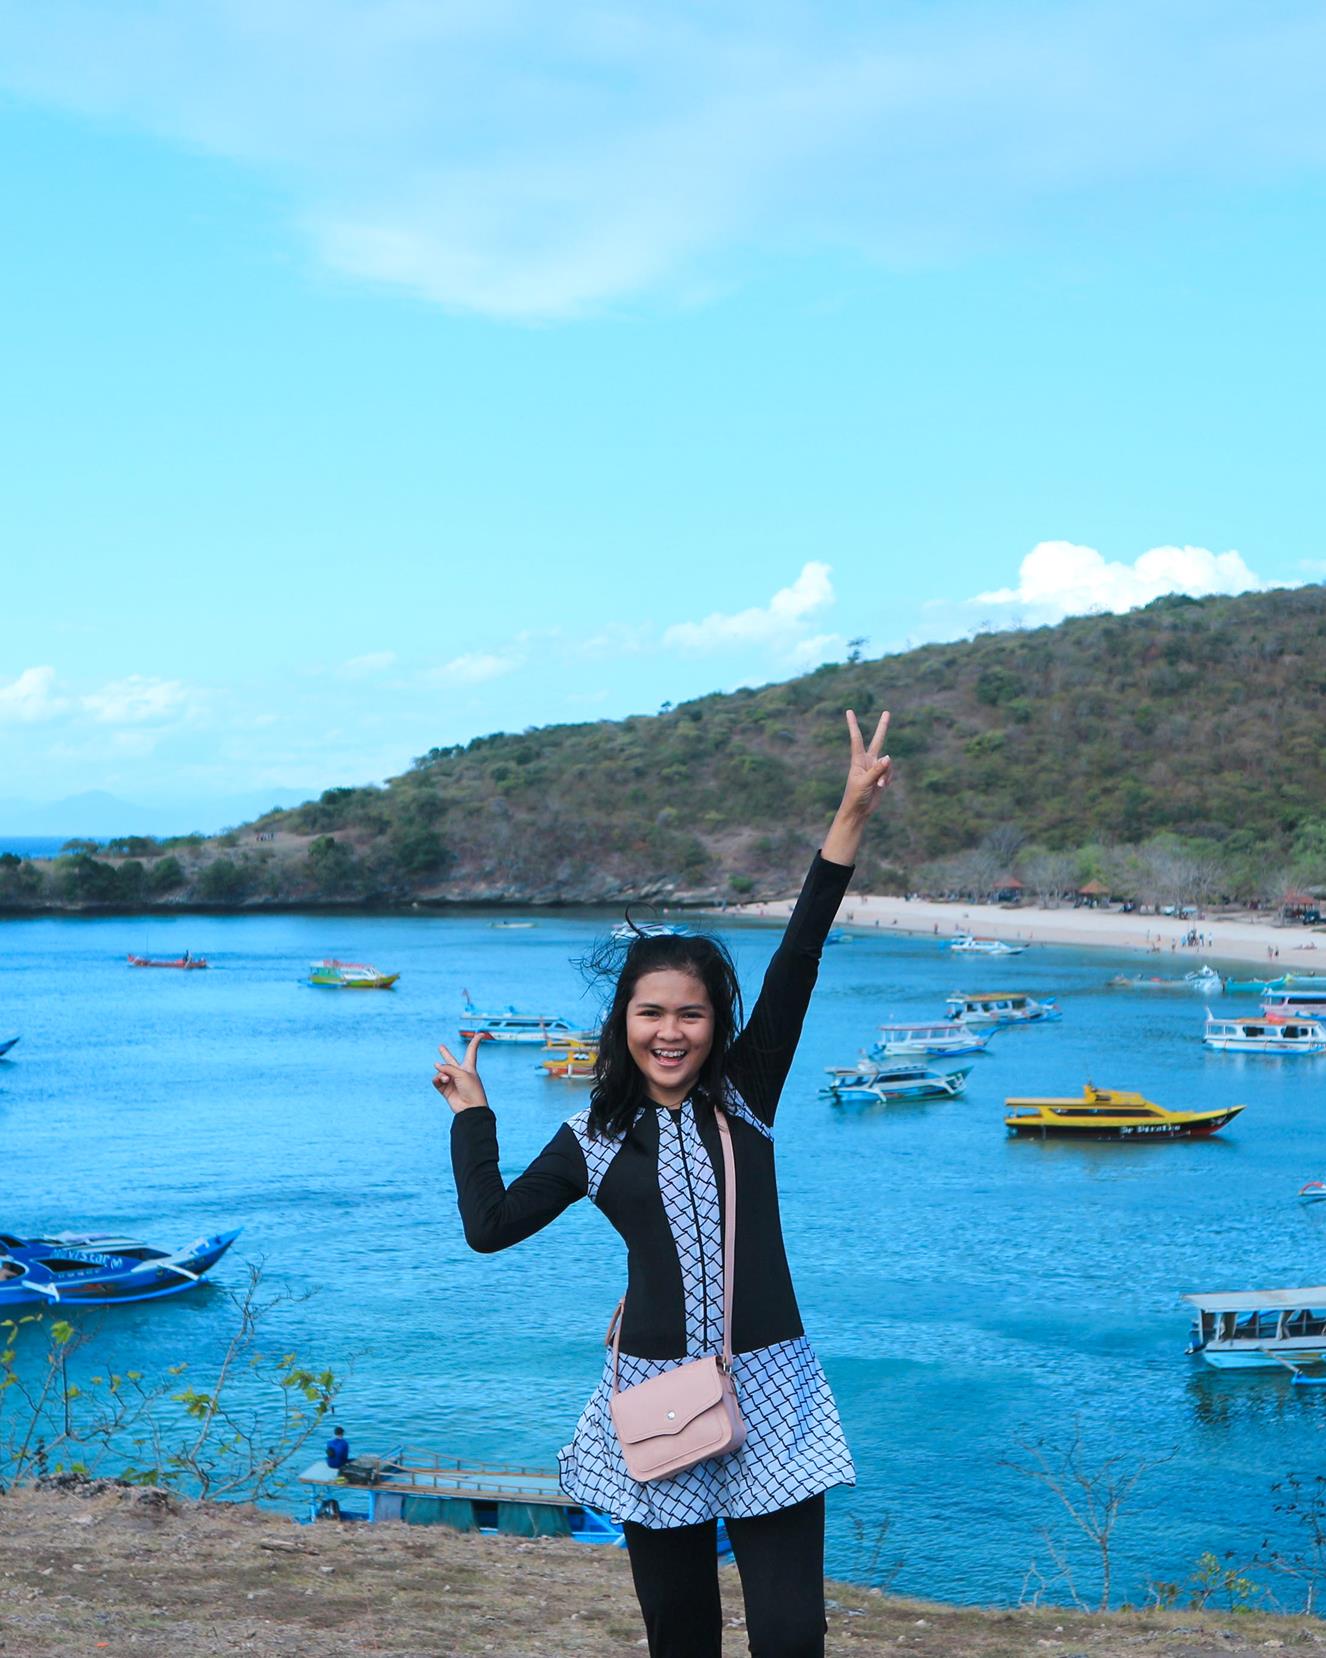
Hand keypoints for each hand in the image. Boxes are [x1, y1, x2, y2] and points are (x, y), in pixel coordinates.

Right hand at [432, 1035, 489, 1113]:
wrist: (470, 1108)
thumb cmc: (472, 1089)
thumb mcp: (462, 1073)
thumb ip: (448, 1067)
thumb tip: (436, 1066)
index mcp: (469, 1067)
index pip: (471, 1051)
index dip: (476, 1042)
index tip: (481, 1034)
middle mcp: (460, 1073)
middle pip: (451, 1061)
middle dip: (445, 1054)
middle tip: (440, 1046)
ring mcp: (452, 1082)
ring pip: (441, 1071)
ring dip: (441, 1073)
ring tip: (446, 1078)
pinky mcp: (446, 1090)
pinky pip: (437, 1081)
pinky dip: (438, 1079)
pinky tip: (442, 1080)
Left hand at [822, 710, 892, 867]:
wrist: (859, 811)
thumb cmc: (855, 796)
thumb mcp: (864, 782)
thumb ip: (876, 770)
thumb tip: (888, 757)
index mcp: (858, 760)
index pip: (856, 739)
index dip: (853, 725)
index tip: (849, 711)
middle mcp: (867, 761)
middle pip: (877, 740)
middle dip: (883, 727)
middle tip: (887, 712)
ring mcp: (876, 768)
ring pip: (888, 763)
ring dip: (886, 774)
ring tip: (879, 786)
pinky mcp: (882, 776)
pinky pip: (890, 773)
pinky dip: (888, 779)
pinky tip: (881, 787)